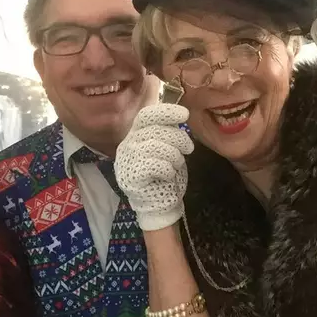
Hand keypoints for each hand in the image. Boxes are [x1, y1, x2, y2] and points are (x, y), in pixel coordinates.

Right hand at [115, 104, 193, 230]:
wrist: (161, 203)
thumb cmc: (166, 173)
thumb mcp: (169, 147)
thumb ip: (169, 131)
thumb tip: (180, 112)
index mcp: (137, 134)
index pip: (147, 115)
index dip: (166, 112)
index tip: (185, 114)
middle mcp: (128, 144)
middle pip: (156, 130)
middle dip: (178, 137)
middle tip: (189, 148)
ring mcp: (127, 160)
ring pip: (156, 146)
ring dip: (174, 155)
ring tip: (177, 164)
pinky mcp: (130, 177)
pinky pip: (154, 165)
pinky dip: (168, 169)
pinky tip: (168, 175)